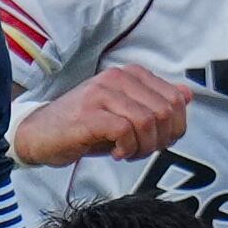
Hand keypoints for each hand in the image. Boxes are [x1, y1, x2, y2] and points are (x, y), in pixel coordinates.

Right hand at [11, 66, 194, 166]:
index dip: (175, 128)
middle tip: (142, 150)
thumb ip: (155, 103)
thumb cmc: (84, 128)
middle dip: (161, 140)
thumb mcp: (125, 113)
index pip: (175, 98)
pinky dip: (128, 148)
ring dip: (144, 146)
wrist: (39, 135)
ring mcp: (102, 94)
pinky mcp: (89, 115)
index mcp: (130, 74)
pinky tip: (117, 153)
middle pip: (165, 110)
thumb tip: (187, 94)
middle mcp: (117, 78)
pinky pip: (125, 130)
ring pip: (148, 121)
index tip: (156, 141)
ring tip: (129, 153)